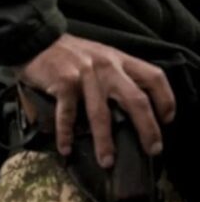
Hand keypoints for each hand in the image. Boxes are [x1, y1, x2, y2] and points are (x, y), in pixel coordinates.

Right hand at [13, 34, 175, 167]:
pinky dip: (66, 134)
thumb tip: (126, 107)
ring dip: (104, 141)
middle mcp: (107, 66)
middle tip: (152, 149)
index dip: (165, 99)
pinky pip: (68, 114)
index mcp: (119, 59)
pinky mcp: (64, 82)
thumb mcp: (99, 55)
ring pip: (101, 114)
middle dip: (147, 129)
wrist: (35, 40)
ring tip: (107, 162)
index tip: (167, 120)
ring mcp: (85, 75)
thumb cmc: (67, 52)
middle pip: (136, 100)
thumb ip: (114, 73)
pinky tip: (66, 148)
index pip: (153, 77)